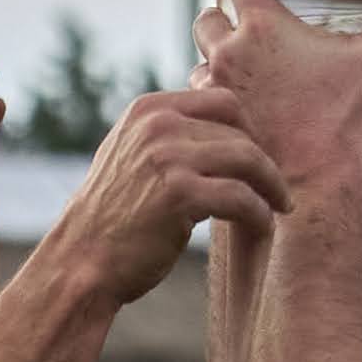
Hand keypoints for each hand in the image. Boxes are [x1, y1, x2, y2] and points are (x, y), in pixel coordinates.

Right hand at [47, 82, 285, 305]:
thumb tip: (227, 124)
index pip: (222, 100)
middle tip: (277, 187)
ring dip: (271, 185)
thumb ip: (168, 134)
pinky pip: (240, 196)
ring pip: (247, 158)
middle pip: (239, 129)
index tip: (259, 157)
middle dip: (264, 159)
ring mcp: (167, 157)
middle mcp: (158, 125)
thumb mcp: (132, 155)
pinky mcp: (178, 194)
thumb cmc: (114, 216)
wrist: (81, 261)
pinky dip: (260, 212)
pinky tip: (263, 225)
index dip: (249, 129)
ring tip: (280, 205)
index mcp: (149, 109)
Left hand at [195, 0, 361, 194]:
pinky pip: (203, 97)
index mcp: (265, 26)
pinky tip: (237, 107)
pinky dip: (216, 96)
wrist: (314, 181)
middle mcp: (232, 50)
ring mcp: (218, 85)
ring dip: (217, 60)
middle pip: (209, 15)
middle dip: (222, 16)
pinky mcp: (216, 118)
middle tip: (241, 25)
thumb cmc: (344, 119)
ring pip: (201, 58)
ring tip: (241, 72)